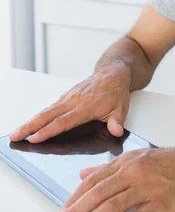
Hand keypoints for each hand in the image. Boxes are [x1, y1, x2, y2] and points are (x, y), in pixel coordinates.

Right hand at [8, 64, 131, 142]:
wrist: (113, 73)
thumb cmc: (116, 91)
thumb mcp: (122, 107)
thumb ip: (116, 121)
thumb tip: (116, 131)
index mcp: (86, 106)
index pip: (64, 121)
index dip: (49, 130)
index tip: (35, 138)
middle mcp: (74, 101)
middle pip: (48, 115)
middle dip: (31, 126)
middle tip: (16, 136)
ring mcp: (68, 98)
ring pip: (46, 111)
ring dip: (31, 122)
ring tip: (17, 133)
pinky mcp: (66, 96)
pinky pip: (50, 107)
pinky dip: (38, 116)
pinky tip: (30, 124)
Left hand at [54, 145, 174, 211]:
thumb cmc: (170, 162)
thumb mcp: (137, 157)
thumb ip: (109, 167)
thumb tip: (83, 174)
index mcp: (126, 162)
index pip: (93, 180)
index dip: (75, 197)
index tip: (63, 211)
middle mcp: (134, 172)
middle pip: (99, 193)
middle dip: (77, 211)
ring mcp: (147, 187)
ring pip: (113, 205)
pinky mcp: (161, 203)